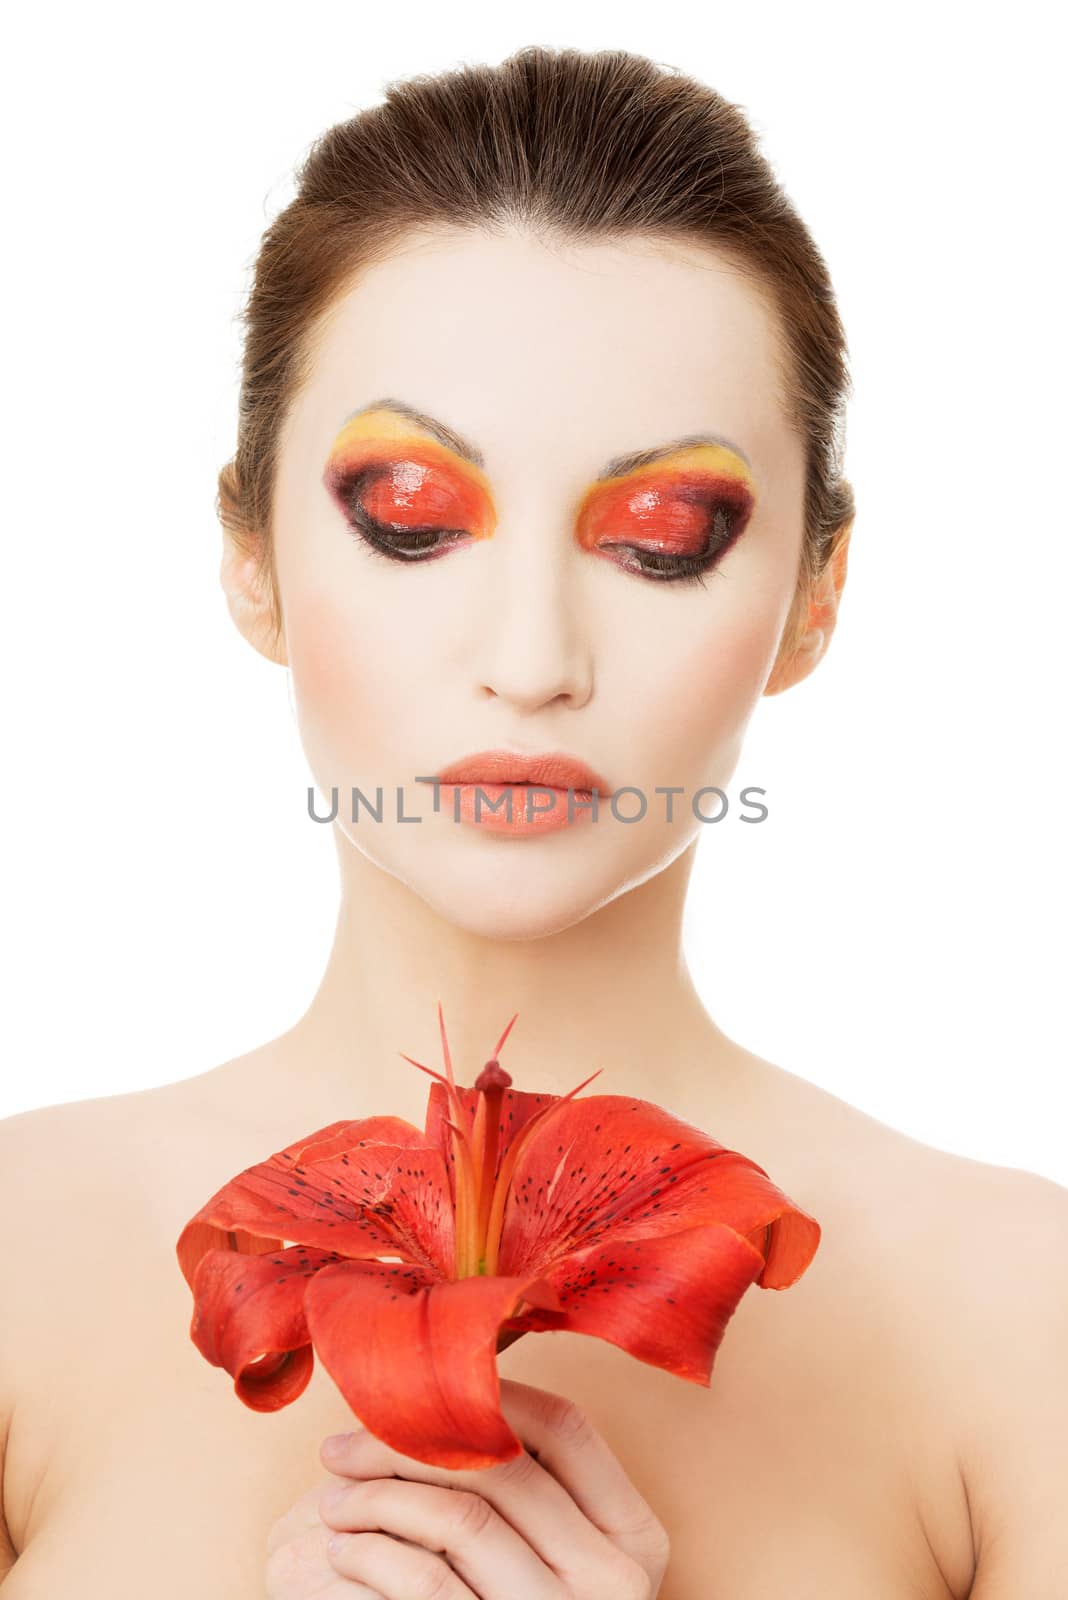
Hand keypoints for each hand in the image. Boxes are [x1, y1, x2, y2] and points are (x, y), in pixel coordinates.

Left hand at [264, 1377, 669, 1598]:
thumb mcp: (567, 1557)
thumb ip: (537, 1487)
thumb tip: (454, 1390)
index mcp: (635, 1537)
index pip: (566, 1427)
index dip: (492, 1395)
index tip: (423, 1393)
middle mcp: (612, 1580)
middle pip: (503, 1468)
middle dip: (410, 1443)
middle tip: (342, 1446)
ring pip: (461, 1518)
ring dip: (380, 1496)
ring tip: (334, 1496)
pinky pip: (426, 1584)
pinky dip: (375, 1553)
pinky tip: (346, 1545)